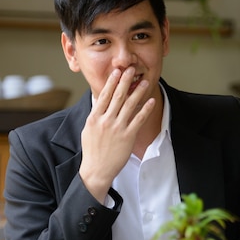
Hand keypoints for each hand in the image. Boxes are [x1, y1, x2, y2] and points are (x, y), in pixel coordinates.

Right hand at [79, 68, 154, 202]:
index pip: (104, 95)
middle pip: (117, 96)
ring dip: (138, 92)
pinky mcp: (127, 137)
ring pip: (129, 106)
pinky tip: (151, 101)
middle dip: (125, 81)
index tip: (117, 71)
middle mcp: (105, 121)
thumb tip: (99, 100)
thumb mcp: (88, 129)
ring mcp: (117, 128)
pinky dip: (145, 109)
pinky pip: (139, 120)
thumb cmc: (92, 150)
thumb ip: (95, 114)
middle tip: (132, 69)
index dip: (111, 82)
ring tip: (145, 82)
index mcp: (94, 118)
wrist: (96, 170)